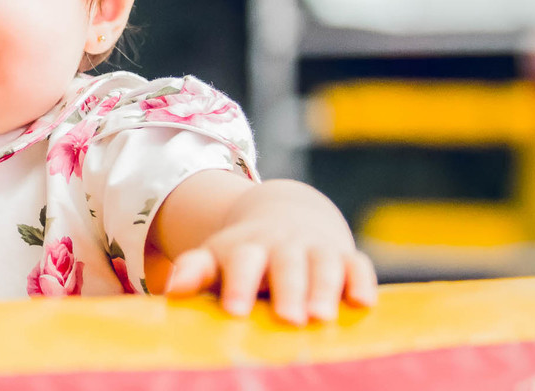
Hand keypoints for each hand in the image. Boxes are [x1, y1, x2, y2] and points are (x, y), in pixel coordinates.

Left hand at [163, 218, 377, 324]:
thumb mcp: (217, 257)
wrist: (284, 215)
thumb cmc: (244, 254)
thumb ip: (195, 270)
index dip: (239, 284)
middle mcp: (283, 246)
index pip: (242, 262)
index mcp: (247, 248)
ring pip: (323, 264)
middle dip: (288, 290)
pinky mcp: (346, 256)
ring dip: (324, 289)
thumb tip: (172, 289)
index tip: (235, 311)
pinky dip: (361, 280)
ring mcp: (316, 248)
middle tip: (289, 319)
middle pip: (286, 264)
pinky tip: (362, 303)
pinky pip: (357, 264)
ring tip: (322, 318)